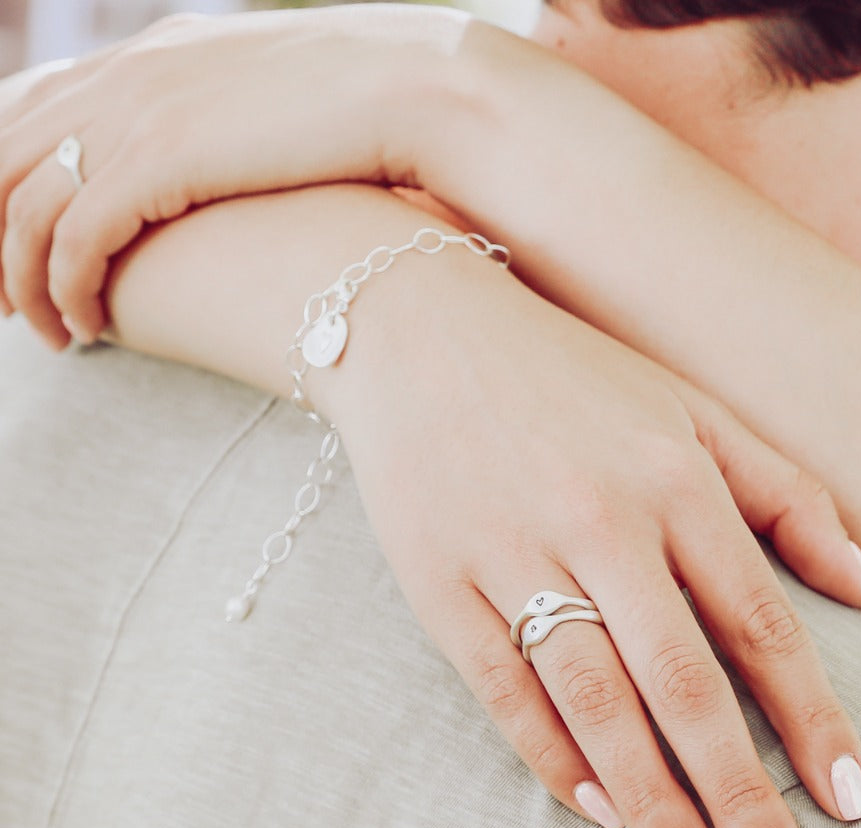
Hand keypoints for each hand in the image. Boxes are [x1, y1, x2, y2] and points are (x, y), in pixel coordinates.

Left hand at [0, 4, 469, 340]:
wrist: (416, 92)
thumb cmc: (370, 117)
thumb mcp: (276, 111)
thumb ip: (230, 131)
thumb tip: (232, 178)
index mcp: (151, 59)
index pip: (34, 108)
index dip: (5, 177)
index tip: (11, 242)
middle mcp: (126, 77)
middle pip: (4, 152)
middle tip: (1, 300)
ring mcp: (136, 115)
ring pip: (22, 202)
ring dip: (21, 278)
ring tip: (45, 333)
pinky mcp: (158, 163)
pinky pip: (74, 238)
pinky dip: (65, 289)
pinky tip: (86, 330)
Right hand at [309, 238, 860, 827]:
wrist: (421, 333)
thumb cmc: (576, 381)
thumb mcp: (695, 413)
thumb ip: (789, 497)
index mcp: (677, 481)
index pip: (763, 626)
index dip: (813, 721)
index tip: (852, 803)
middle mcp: (602, 521)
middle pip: (686, 684)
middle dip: (741, 792)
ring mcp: (514, 554)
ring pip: (596, 702)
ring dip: (652, 800)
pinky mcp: (439, 584)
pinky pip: (504, 690)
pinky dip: (553, 757)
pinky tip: (598, 811)